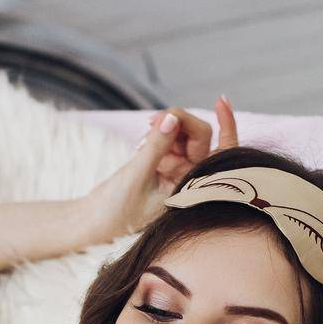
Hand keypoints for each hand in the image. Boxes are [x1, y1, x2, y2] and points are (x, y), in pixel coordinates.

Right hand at [75, 98, 239, 246]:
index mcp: (195, 190)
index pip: (221, 152)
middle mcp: (192, 181)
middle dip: (179, 123)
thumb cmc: (117, 211)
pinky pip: (170, 143)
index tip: (221, 100)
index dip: (227, 125)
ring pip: (183, 137)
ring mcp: (179, 174)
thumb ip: (157, 145)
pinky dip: (158, 137)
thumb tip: (173, 117)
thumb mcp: (137, 175)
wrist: (96, 223)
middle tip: (152, 123)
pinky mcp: (166, 169)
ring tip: (142, 144)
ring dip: (165, 130)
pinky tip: (142, 145)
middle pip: (200, 137)